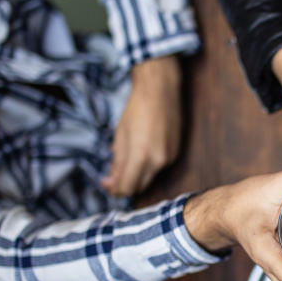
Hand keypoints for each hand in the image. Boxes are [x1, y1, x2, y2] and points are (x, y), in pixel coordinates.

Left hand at [103, 56, 181, 196]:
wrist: (161, 90)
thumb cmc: (137, 109)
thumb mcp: (120, 136)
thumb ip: (117, 163)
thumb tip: (110, 183)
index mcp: (141, 156)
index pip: (127, 188)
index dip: (114, 190)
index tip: (105, 183)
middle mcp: (158, 161)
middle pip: (139, 187)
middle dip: (125, 185)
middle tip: (111, 176)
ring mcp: (170, 157)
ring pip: (149, 177)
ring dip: (136, 175)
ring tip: (126, 158)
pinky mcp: (176, 152)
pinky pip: (159, 168)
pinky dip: (147, 166)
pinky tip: (141, 151)